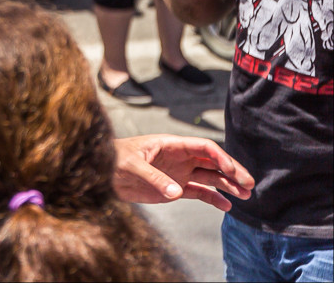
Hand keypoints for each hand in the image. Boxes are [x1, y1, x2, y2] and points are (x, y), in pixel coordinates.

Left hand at [114, 134, 253, 210]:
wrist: (101, 173)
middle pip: (212, 161)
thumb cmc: (114, 161)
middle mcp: (179, 157)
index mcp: (171, 145)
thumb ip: (154, 178)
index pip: (203, 147)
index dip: (221, 157)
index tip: (233, 171)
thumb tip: (177, 192)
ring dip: (227, 184)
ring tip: (245, 195)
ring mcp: (178, 172)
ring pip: (209, 177)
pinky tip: (227, 206)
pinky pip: (199, 191)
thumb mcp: (132, 165)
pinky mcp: (174, 188)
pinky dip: (213, 198)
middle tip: (249, 184)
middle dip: (231, 171)